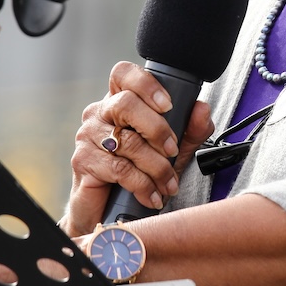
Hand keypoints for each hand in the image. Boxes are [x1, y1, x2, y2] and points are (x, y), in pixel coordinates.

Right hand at [62, 62, 213, 233]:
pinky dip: (143, 184)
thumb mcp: (173, 150)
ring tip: (168, 183)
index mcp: (119, 101)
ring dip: (156, 167)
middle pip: (126, 104)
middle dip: (157, 129)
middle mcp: (99, 113)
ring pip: (127, 142)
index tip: (168, 105)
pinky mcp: (83, 161)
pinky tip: (152, 195)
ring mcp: (88, 136)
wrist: (109, 211)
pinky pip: (119, 169)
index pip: (123, 74)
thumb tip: (202, 108)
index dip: (146, 84)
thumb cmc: (140, 173)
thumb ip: (191, 129)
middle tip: (172, 150)